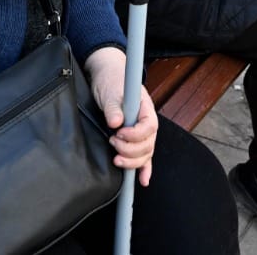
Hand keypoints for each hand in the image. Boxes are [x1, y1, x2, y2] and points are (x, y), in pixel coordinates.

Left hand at [85, 46, 157, 183]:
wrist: (107, 77)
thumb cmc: (111, 81)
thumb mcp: (110, 91)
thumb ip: (114, 107)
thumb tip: (115, 122)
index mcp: (145, 108)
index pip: (148, 127)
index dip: (135, 135)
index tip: (119, 133)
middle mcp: (146, 122)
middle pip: (148, 144)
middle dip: (130, 149)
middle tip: (113, 142)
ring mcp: (141, 132)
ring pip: (145, 153)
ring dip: (132, 161)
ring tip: (116, 159)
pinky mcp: (134, 140)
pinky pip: (144, 157)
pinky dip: (144, 169)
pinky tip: (142, 180)